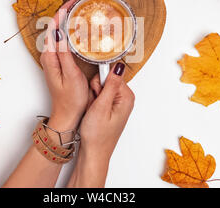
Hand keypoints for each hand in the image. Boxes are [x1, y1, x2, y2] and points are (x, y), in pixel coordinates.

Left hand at [40, 0, 91, 134]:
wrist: (67, 116)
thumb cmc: (71, 99)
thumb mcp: (70, 76)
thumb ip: (65, 54)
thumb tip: (60, 32)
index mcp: (51, 56)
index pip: (54, 26)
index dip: (64, 10)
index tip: (75, 0)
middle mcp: (50, 55)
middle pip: (56, 25)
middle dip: (67, 9)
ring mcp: (54, 58)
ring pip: (60, 31)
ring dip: (69, 18)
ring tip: (81, 7)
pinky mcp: (60, 61)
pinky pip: (64, 39)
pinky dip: (71, 29)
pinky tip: (79, 27)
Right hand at [68, 62, 134, 186]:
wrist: (93, 153)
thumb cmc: (97, 135)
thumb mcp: (102, 106)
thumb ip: (110, 85)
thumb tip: (118, 66)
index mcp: (126, 97)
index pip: (110, 75)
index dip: (99, 84)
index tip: (97, 96)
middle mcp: (124, 99)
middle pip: (105, 80)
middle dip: (95, 91)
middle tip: (94, 106)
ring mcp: (117, 104)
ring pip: (99, 88)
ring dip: (92, 98)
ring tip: (93, 111)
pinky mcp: (110, 108)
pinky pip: (98, 96)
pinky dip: (93, 103)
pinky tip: (92, 113)